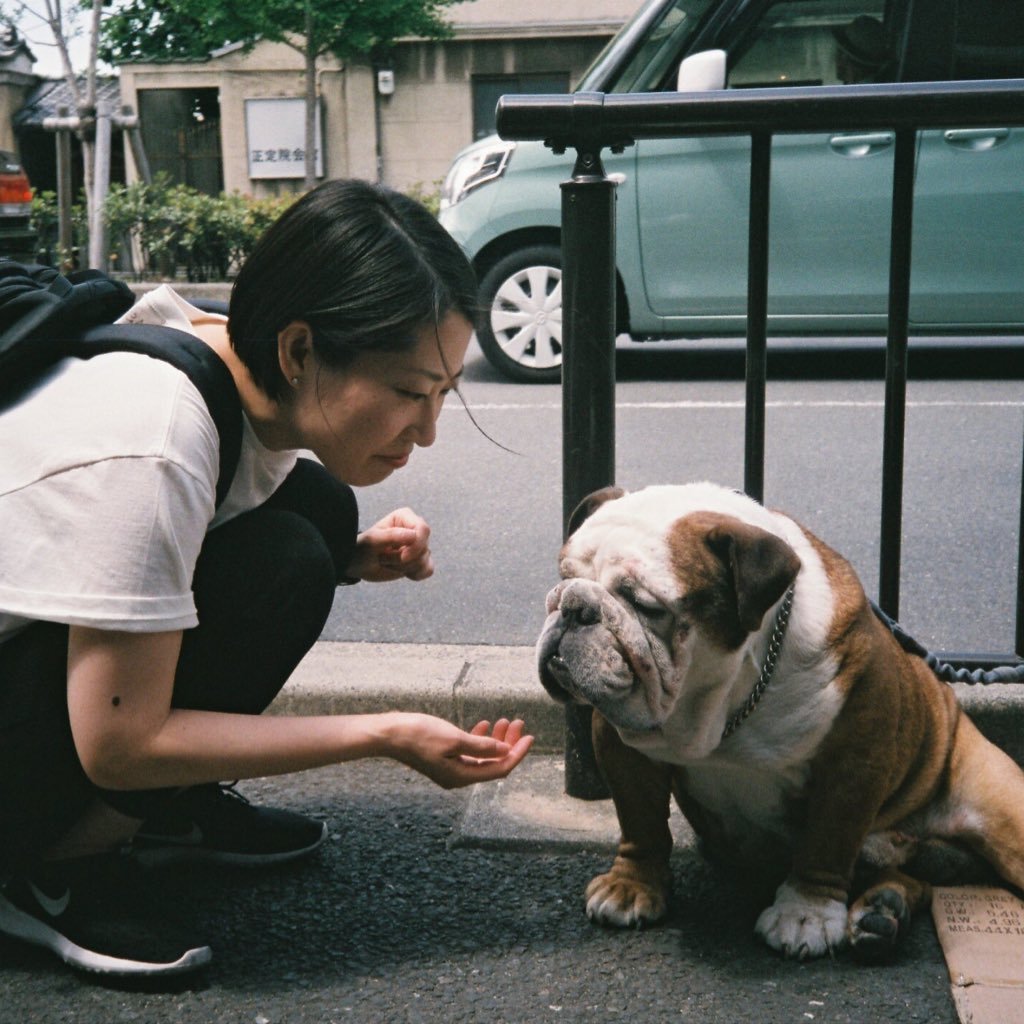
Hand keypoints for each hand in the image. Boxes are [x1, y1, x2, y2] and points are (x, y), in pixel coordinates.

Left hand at [346, 507, 433, 581]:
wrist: (358, 564)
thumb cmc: (362, 547)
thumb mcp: (372, 541)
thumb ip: (391, 536)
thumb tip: (414, 536)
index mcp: (404, 517)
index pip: (423, 530)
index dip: (416, 545)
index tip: (403, 557)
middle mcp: (414, 529)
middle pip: (423, 548)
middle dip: (403, 560)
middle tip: (382, 557)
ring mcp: (418, 545)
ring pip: (424, 561)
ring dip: (403, 568)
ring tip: (387, 562)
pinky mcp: (419, 560)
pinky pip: (428, 570)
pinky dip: (415, 574)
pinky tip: (402, 572)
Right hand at [386, 714, 533, 788]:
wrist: (390, 733)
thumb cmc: (419, 735)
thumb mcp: (454, 739)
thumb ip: (481, 746)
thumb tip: (504, 750)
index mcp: (461, 776)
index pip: (499, 768)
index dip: (517, 754)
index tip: (529, 737)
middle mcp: (458, 777)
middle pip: (492, 763)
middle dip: (508, 743)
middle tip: (519, 723)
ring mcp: (450, 768)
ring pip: (482, 756)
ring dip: (495, 739)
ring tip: (505, 720)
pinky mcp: (444, 758)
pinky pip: (470, 752)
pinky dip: (480, 739)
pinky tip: (484, 725)